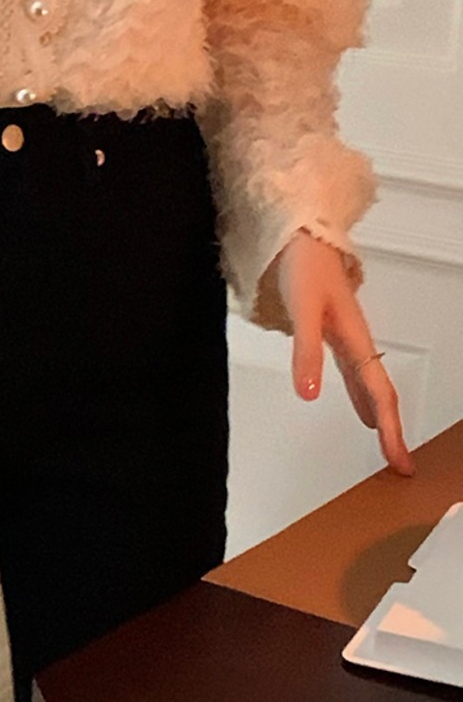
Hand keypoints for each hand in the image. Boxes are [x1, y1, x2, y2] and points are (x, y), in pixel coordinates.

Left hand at [272, 229, 414, 475]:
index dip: (390, 429)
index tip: (399, 460)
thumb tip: (308, 394)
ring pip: (373, 385)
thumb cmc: (304, 268)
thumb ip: (306, 353)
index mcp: (356, 339)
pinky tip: (362, 410)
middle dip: (394, 431)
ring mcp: (349, 339)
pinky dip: (364, 397)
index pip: (379, 394)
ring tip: (390, 444)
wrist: (300, 237)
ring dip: (383, 416)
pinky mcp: (336, 334)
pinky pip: (359, 375)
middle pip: (382, 394)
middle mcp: (357, 342)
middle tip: (402, 463)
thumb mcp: (302, 312)